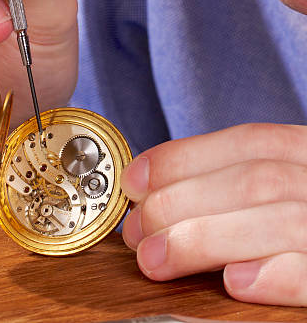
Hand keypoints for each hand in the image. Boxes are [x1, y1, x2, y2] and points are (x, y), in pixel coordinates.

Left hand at [121, 122, 306, 306]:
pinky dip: (278, 274)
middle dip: (182, 202)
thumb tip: (155, 191)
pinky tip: (235, 282)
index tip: (135, 181)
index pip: (249, 142)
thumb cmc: (303, 212)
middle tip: (137, 233)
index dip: (186, 158)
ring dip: (206, 237)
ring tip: (156, 259)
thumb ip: (239, 183)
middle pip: (255, 179)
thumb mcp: (287, 183)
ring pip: (279, 218)